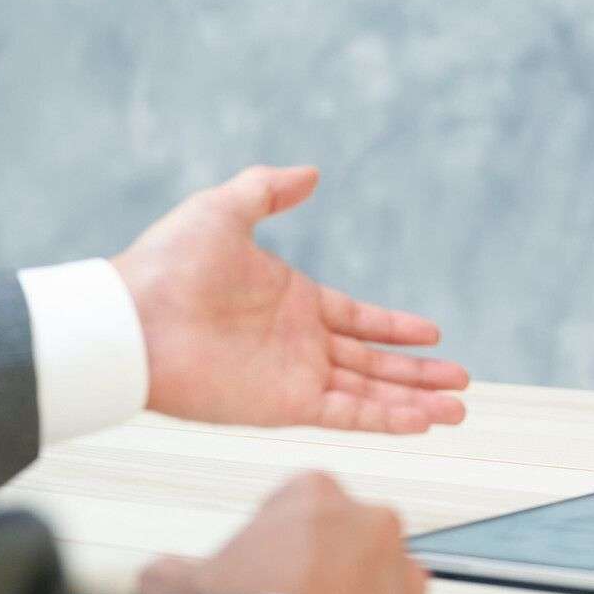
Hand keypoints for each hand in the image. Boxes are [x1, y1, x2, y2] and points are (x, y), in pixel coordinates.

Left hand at [111, 165, 468, 432]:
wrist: (130, 319)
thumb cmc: (169, 263)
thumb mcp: (224, 209)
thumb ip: (268, 188)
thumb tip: (312, 172)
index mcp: (293, 302)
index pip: (360, 320)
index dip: (397, 328)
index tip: (434, 333)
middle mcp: (300, 344)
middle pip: (375, 363)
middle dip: (419, 374)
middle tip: (463, 381)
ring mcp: (293, 377)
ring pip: (370, 393)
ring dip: (415, 401)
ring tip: (459, 409)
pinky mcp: (283, 405)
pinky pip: (346, 414)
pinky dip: (386, 420)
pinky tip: (422, 421)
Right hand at [137, 471, 441, 593]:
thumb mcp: (184, 586)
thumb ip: (170, 570)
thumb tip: (161, 575)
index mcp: (316, 495)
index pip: (297, 501)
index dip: (274, 537)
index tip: (261, 567)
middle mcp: (373, 522)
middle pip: (344, 537)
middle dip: (322, 565)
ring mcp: (406, 569)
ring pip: (380, 577)